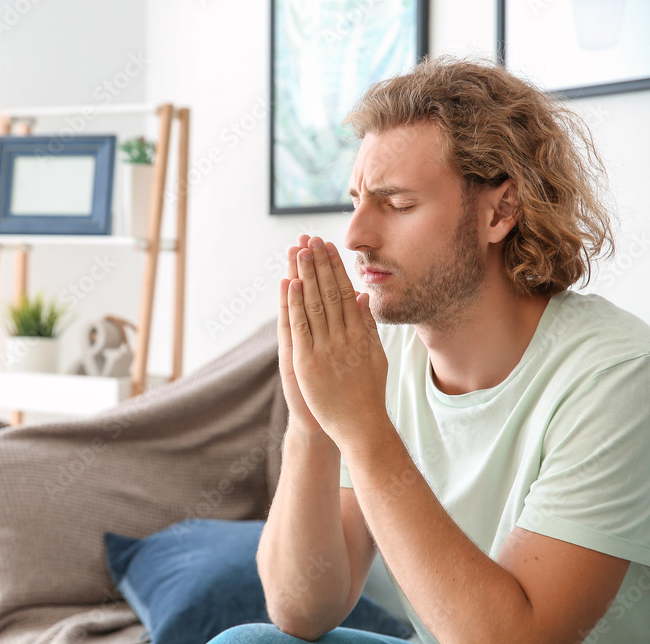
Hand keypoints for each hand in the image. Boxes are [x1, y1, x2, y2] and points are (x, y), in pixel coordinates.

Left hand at [284, 236, 388, 446]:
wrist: (359, 427)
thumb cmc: (367, 393)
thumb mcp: (375, 356)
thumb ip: (367, 326)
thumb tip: (361, 296)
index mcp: (360, 334)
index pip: (345, 292)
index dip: (335, 268)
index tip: (328, 246)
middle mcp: (344, 338)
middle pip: (329, 292)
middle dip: (319, 264)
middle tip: (311, 238)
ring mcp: (325, 349)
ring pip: (314, 304)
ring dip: (306, 275)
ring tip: (299, 251)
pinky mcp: (307, 362)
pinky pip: (300, 327)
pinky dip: (295, 304)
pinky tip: (292, 283)